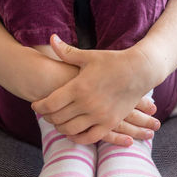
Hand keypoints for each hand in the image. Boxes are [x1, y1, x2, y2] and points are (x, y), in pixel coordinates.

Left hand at [32, 34, 158, 144]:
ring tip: (58, 122)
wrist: (140, 71)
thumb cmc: (113, 61)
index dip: (39, 106)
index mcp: (78, 87)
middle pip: (58, 118)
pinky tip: (73, 133)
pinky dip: (78, 138)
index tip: (35, 105)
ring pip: (71, 130)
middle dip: (47, 117)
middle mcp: (87, 104)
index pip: (50, 104)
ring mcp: (99, 116)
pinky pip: (90, 137)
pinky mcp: (110, 123)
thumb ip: (67, 52)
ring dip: (60, 128)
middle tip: (45, 113)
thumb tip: (51, 38)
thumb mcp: (89, 56)